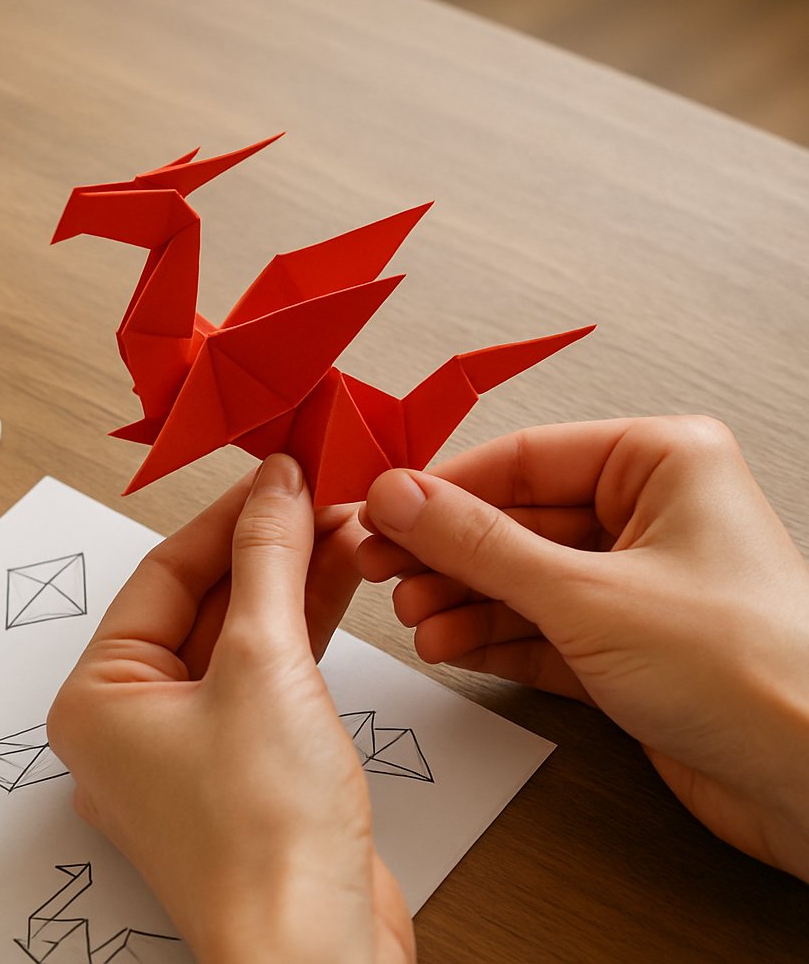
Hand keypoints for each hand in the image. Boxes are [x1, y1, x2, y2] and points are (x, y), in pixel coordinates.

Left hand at [48, 456, 413, 962]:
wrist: (312, 946)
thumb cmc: (262, 837)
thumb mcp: (263, 664)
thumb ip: (267, 563)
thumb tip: (274, 491)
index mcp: (98, 701)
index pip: (162, 575)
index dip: (227, 516)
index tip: (276, 472)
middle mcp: (130, 729)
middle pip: (198, 606)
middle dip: (263, 548)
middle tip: (316, 492)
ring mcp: (187, 756)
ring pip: (236, 643)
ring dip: (289, 585)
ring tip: (341, 525)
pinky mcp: (241, 777)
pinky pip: (262, 683)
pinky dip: (299, 636)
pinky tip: (337, 586)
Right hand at [357, 416, 808, 880]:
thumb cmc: (749, 671)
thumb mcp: (584, 594)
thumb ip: (478, 543)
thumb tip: (400, 496)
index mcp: (664, 463)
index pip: (524, 457)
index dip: (443, 487)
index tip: (380, 509)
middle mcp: (654, 514)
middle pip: (516, 518)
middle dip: (447, 552)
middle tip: (382, 569)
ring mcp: (640, 583)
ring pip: (523, 577)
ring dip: (463, 600)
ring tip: (418, 620)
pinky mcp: (630, 647)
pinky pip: (541, 628)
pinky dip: (493, 638)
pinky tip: (451, 645)